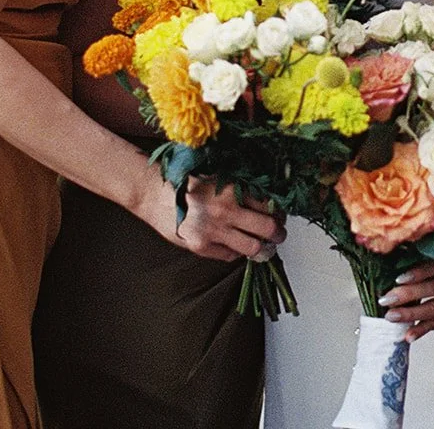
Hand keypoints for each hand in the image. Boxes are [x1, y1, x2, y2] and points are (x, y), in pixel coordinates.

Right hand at [140, 173, 284, 262]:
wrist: (154, 194)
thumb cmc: (187, 183)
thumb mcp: (218, 177)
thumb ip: (241, 188)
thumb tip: (267, 203)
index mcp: (233, 189)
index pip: (269, 205)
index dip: (278, 212)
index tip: (279, 215)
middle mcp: (227, 210)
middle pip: (268, 228)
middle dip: (278, 233)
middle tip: (279, 234)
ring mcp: (215, 231)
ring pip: (253, 247)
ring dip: (261, 248)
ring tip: (262, 245)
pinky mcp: (202, 247)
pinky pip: (230, 256)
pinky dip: (235, 252)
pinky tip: (233, 244)